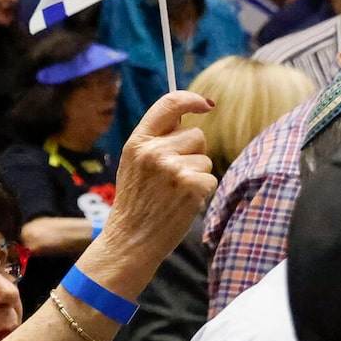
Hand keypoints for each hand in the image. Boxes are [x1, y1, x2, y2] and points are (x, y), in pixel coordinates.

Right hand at [100, 88, 216, 265]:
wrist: (130, 241)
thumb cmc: (135, 203)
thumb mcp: (134, 164)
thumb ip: (156, 140)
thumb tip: (187, 117)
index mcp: (138, 142)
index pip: (169, 103)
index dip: (192, 99)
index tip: (205, 104)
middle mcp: (154, 151)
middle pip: (196, 135)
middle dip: (192, 153)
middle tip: (171, 178)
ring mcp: (173, 169)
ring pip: (205, 158)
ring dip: (197, 175)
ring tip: (173, 193)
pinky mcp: (191, 186)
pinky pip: (210, 178)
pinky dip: (201, 191)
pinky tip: (181, 203)